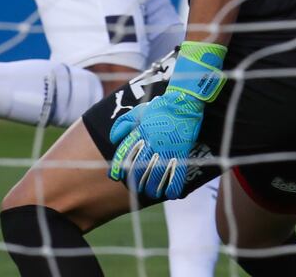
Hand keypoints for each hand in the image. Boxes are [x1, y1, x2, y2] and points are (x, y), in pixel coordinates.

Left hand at [107, 41, 226, 199]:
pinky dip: (173, 186)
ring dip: (153, 187)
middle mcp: (151, 143)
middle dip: (136, 181)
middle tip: (136, 189)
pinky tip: (170, 194)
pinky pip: (176, 173)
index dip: (119, 167)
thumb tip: (112, 139)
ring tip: (151, 192)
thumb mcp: (138, 111)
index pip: (125, 153)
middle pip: (139, 167)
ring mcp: (166, 148)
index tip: (115, 176)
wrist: (183, 102)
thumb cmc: (159, 107)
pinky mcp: (181, 152)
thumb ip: (123, 124)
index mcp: (140, 133)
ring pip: (156, 174)